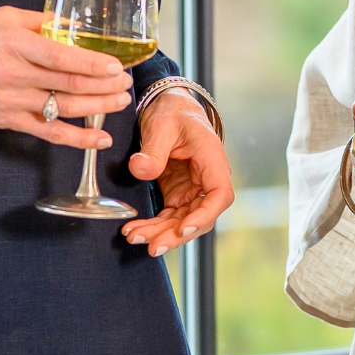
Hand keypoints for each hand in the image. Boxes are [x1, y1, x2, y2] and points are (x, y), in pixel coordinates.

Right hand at [0, 7, 132, 149]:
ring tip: (121, 102)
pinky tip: (100, 139)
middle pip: (69, 83)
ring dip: (98, 107)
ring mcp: (13, 101)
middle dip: (104, 85)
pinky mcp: (10, 121)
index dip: (93, 63)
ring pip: (65, 108)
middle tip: (126, 83)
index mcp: (13, 43)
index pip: (61, 56)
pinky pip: (49, 132)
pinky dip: (77, 139)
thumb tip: (70, 24)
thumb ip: (36, 20)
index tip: (116, 65)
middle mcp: (15, 74)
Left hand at [122, 93, 234, 255]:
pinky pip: (169, 217)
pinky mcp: (178, 194)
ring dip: (160, 233)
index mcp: (212, 159)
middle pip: (199, 216)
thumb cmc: (172, 112)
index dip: (205, 215)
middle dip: (175, 234)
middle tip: (151, 245)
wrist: (169, 108)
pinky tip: (134, 230)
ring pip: (182, 221)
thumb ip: (153, 149)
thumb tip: (140, 169)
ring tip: (133, 237)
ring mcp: (193, 190)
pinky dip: (153, 226)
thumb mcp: (161, 125)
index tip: (184, 228)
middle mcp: (208, 179)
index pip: (220, 194)